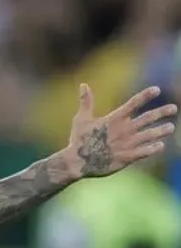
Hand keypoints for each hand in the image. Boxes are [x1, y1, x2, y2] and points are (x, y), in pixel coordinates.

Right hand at [61, 83, 176, 178]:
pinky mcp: (128, 157)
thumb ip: (86, 102)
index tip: (157, 90)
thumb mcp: (81, 119)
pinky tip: (161, 145)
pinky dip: (154, 148)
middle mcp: (124, 130)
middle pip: (148, 118)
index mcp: (114, 119)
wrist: (77, 162)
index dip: (146, 96)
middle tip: (173, 108)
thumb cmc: (78, 140)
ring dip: (162, 130)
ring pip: (150, 135)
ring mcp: (127, 144)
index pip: (133, 103)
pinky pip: (145, 152)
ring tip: (171, 127)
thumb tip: (83, 84)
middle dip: (162, 112)